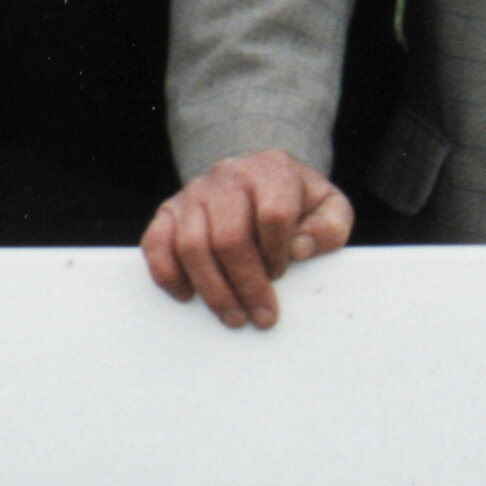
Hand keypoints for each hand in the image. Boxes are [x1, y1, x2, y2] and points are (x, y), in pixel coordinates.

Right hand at [141, 151, 352, 328]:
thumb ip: (329, 227)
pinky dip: (168, 276)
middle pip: (230, 237)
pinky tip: (188, 296)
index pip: (273, 214)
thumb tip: (300, 249)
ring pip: (193, 246)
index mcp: (271, 168)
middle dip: (247, 285)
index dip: (278, 252)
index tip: (282, 274)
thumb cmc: (297, 203)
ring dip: (214, 291)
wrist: (260, 181)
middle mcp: (229, 174)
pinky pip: (156, 245)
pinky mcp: (168, 211)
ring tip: (234, 317)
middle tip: (261, 317)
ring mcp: (194, 191)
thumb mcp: (327, 208)